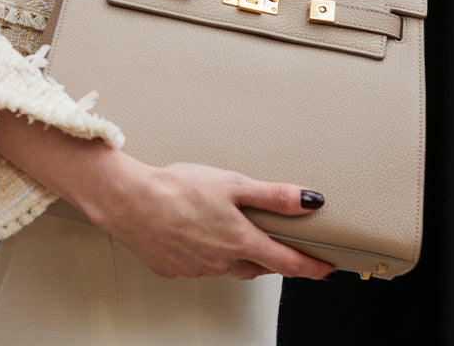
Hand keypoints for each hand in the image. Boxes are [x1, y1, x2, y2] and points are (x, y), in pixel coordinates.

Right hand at [0, 109, 335, 280]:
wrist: (128, 200)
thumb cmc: (177, 188)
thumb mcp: (232, 184)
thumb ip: (273, 196)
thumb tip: (310, 201)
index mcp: (240, 240)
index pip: (286, 261)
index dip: (310, 266)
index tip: (324, 269)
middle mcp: (221, 261)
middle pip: (256, 266)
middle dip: (270, 259)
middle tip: (276, 248)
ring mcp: (195, 268)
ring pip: (226, 267)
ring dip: (236, 256)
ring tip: (229, 234)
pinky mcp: (172, 269)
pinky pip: (196, 266)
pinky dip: (203, 254)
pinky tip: (193, 235)